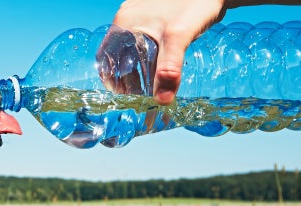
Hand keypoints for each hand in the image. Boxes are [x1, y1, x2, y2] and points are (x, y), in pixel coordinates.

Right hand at [112, 0, 227, 103]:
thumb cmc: (195, 3)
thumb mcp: (180, 37)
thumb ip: (169, 69)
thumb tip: (162, 100)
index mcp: (124, 23)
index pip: (106, 59)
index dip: (112, 80)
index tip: (124, 97)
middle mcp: (127, 18)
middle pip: (118, 55)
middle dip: (127, 77)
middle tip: (141, 95)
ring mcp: (139, 14)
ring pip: (131, 48)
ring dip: (138, 67)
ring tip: (152, 83)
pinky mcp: (152, 14)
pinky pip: (143, 39)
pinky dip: (148, 55)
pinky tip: (161, 63)